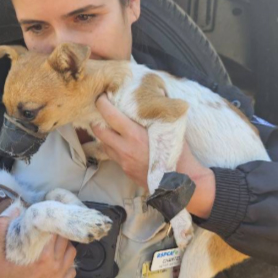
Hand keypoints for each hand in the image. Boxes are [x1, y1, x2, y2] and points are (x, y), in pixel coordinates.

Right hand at [0, 207, 76, 277]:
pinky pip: (71, 272)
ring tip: (53, 241)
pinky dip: (67, 263)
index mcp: (42, 259)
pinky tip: (56, 260)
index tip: (47, 217)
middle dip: (59, 232)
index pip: (57, 232)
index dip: (53, 222)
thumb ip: (1, 227)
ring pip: (71, 256)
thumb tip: (15, 208)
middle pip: (67, 242)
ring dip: (65, 246)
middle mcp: (55, 270)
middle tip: (49, 227)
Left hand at [91, 94, 214, 217]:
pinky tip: (122, 144)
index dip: (102, 104)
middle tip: (102, 113)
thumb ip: (157, 115)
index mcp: (134, 135)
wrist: (180, 182)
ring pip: (103, 145)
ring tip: (112, 128)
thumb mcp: (170, 129)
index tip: (102, 96)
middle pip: (98, 131)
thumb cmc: (178, 153)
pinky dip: (113, 147)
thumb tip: (157, 96)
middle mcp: (124, 148)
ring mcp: (123, 161)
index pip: (110, 115)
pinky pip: (113, 156)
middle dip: (97, 120)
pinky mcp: (125, 171)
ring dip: (105, 136)